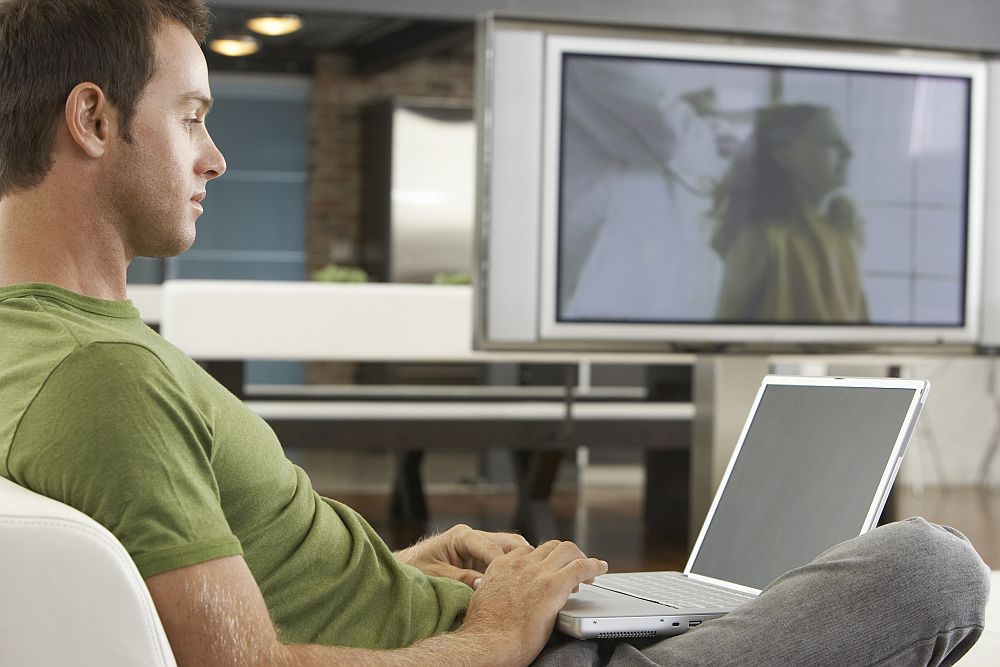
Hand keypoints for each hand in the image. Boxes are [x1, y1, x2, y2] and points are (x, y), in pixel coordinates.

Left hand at [395, 524, 530, 588]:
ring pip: (511, 550)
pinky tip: (523, 585)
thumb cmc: (415, 570)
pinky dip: (515, 570)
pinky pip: (504, 560)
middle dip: (523, 560)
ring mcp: (479, 546)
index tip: (517, 580)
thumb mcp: (435, 575)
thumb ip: (460, 579)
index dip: (505, 564)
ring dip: (522, 564)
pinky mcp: (481, 558)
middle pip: (509, 543)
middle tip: (535, 579)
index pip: (492, 547)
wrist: (404, 570)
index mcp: (462, 536)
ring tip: (534, 582)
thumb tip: (484, 585)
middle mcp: (473, 537)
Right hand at [460, 540, 607, 665]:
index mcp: (501, 566)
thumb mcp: (486, 600)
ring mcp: (537, 572)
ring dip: (581, 559)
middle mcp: (520, 563)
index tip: (551, 571)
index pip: (530, 551)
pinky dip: (594, 565)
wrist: (486, 643)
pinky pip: (581, 567)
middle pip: (550, 546)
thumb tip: (506, 598)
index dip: (545, 560)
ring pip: (567, 550)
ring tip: (589, 571)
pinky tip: (601, 568)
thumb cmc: (485, 632)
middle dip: (565, 556)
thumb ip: (500, 591)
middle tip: (574, 571)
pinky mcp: (553, 585)